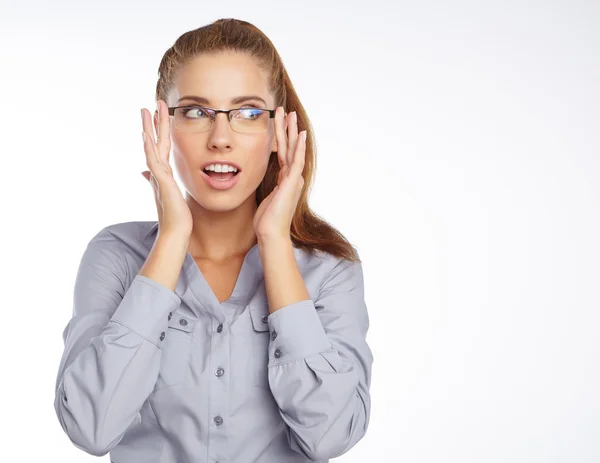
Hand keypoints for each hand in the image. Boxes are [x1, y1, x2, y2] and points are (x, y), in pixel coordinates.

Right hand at [141, 100, 192, 238]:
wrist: (176, 229)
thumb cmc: (174, 214)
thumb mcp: (166, 192)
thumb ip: (154, 180)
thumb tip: (143, 172)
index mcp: (163, 172)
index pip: (160, 145)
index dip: (158, 129)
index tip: (158, 114)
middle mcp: (159, 171)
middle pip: (156, 141)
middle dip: (154, 122)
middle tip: (153, 103)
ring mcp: (158, 175)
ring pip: (152, 146)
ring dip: (149, 128)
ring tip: (146, 110)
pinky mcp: (161, 181)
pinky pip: (153, 161)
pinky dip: (149, 148)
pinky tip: (146, 135)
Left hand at [253, 107, 306, 239]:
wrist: (271, 234)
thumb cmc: (266, 221)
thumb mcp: (265, 199)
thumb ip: (268, 188)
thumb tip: (261, 182)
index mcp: (285, 179)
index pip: (283, 153)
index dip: (281, 136)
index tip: (279, 122)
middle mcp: (292, 177)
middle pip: (289, 147)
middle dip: (286, 128)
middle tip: (284, 110)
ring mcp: (293, 179)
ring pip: (292, 149)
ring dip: (291, 131)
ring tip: (290, 114)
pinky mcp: (292, 183)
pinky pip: (296, 161)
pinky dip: (298, 147)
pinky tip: (300, 134)